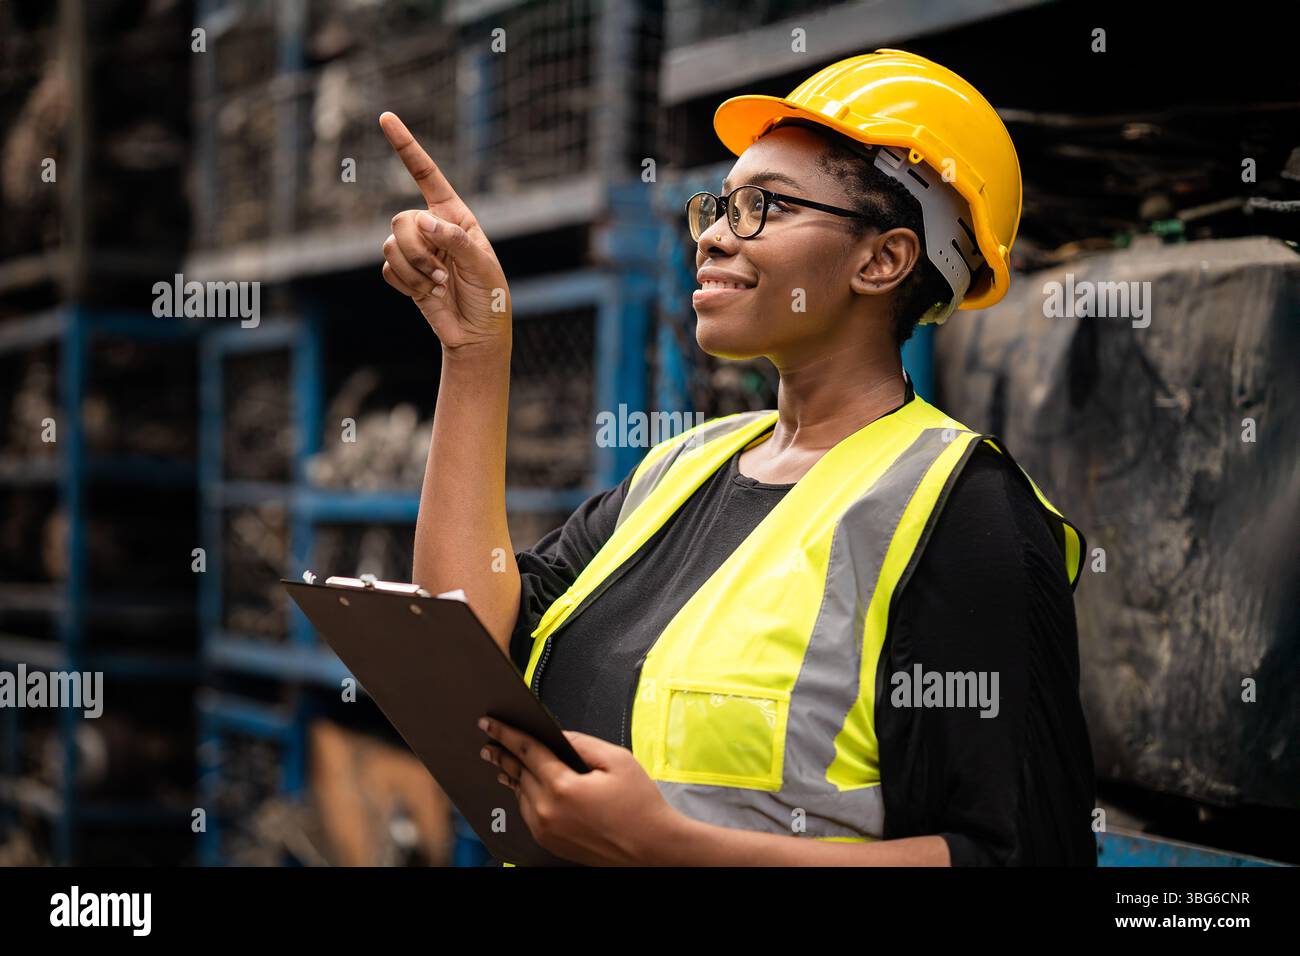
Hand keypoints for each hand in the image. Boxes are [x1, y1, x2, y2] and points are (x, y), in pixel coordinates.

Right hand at [379, 111, 511, 352]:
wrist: (476, 333)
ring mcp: (416, 251)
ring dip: (414, 270)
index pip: (427, 175)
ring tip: (438, 286)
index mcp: (455, 216)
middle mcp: (432, 228)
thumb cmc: (488, 295)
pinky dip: (406, 284)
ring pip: (391, 245)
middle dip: (417, 249)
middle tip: (441, 273)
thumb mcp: (483, 265)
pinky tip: (425, 294)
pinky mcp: (404, 274)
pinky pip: (387, 270)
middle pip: (402, 219)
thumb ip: (456, 241)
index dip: (406, 147)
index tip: (386, 119)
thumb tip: (426, 223)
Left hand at [478, 716, 685, 865]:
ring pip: (520, 795)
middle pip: (518, 773)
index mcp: (563, 787)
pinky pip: (528, 814)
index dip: (506, 734)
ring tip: (503, 763)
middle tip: (488, 743)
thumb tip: (558, 736)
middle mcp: (548, 811)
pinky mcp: (550, 843)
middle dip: (503, 754)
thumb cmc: (640, 806)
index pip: (526, 751)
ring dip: (512, 776)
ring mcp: (546, 830)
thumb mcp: (616, 760)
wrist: (652, 848)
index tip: (489, 724)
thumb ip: (581, 743)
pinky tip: (525, 787)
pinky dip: (524, 796)